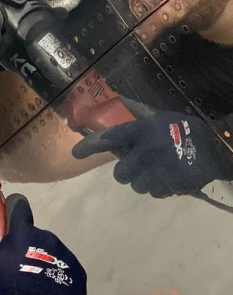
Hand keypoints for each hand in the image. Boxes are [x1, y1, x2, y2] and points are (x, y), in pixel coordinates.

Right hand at [0, 195, 86, 294]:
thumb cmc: (4, 293)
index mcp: (23, 233)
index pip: (19, 207)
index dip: (12, 208)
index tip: (7, 217)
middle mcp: (47, 238)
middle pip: (34, 234)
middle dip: (24, 244)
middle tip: (13, 265)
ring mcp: (66, 256)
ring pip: (50, 251)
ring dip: (41, 260)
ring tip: (31, 282)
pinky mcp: (78, 274)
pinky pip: (65, 269)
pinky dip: (56, 276)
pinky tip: (47, 292)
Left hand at [72, 104, 232, 196]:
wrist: (219, 149)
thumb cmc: (186, 130)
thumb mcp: (162, 117)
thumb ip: (138, 115)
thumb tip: (118, 101)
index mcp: (144, 130)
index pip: (110, 138)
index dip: (90, 146)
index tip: (76, 152)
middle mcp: (148, 150)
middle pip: (120, 173)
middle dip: (127, 171)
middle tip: (138, 164)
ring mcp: (160, 171)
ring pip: (136, 185)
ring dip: (143, 180)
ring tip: (159, 169)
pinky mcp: (171, 186)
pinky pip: (153, 192)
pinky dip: (159, 187)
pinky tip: (169, 176)